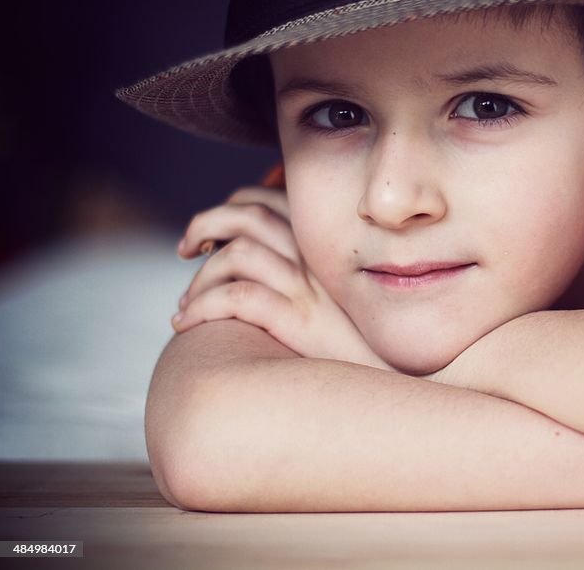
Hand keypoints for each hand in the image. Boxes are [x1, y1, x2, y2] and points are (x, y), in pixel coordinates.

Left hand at [173, 186, 395, 370]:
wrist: (398, 385)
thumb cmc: (364, 348)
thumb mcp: (342, 298)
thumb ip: (310, 273)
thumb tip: (257, 264)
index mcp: (327, 245)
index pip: (267, 199)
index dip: (230, 209)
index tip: (210, 237)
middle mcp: (319, 258)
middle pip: (248, 214)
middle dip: (204, 224)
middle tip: (186, 251)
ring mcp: (310, 288)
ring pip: (236, 253)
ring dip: (199, 277)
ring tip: (185, 304)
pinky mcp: (300, 321)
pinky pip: (237, 297)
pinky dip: (202, 306)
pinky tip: (186, 325)